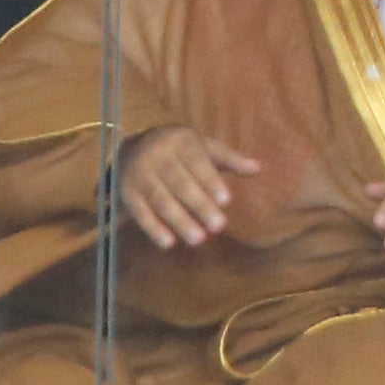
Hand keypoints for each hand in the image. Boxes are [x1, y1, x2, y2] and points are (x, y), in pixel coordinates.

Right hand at [118, 126, 260, 248]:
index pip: (197, 162)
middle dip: (199, 206)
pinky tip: (169, 243)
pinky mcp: (127, 193)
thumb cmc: (180, 151)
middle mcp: (157, 156)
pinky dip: (153, 228)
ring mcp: (140, 175)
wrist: (130, 148)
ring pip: (160, 200)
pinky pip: (140, 212)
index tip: (227, 201)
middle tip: (219, 227)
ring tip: (199, 239)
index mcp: (180, 141)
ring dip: (179, 221)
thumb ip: (230, 159)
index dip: (211, 182)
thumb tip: (258, 168)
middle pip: (180, 184)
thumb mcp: (204, 147)